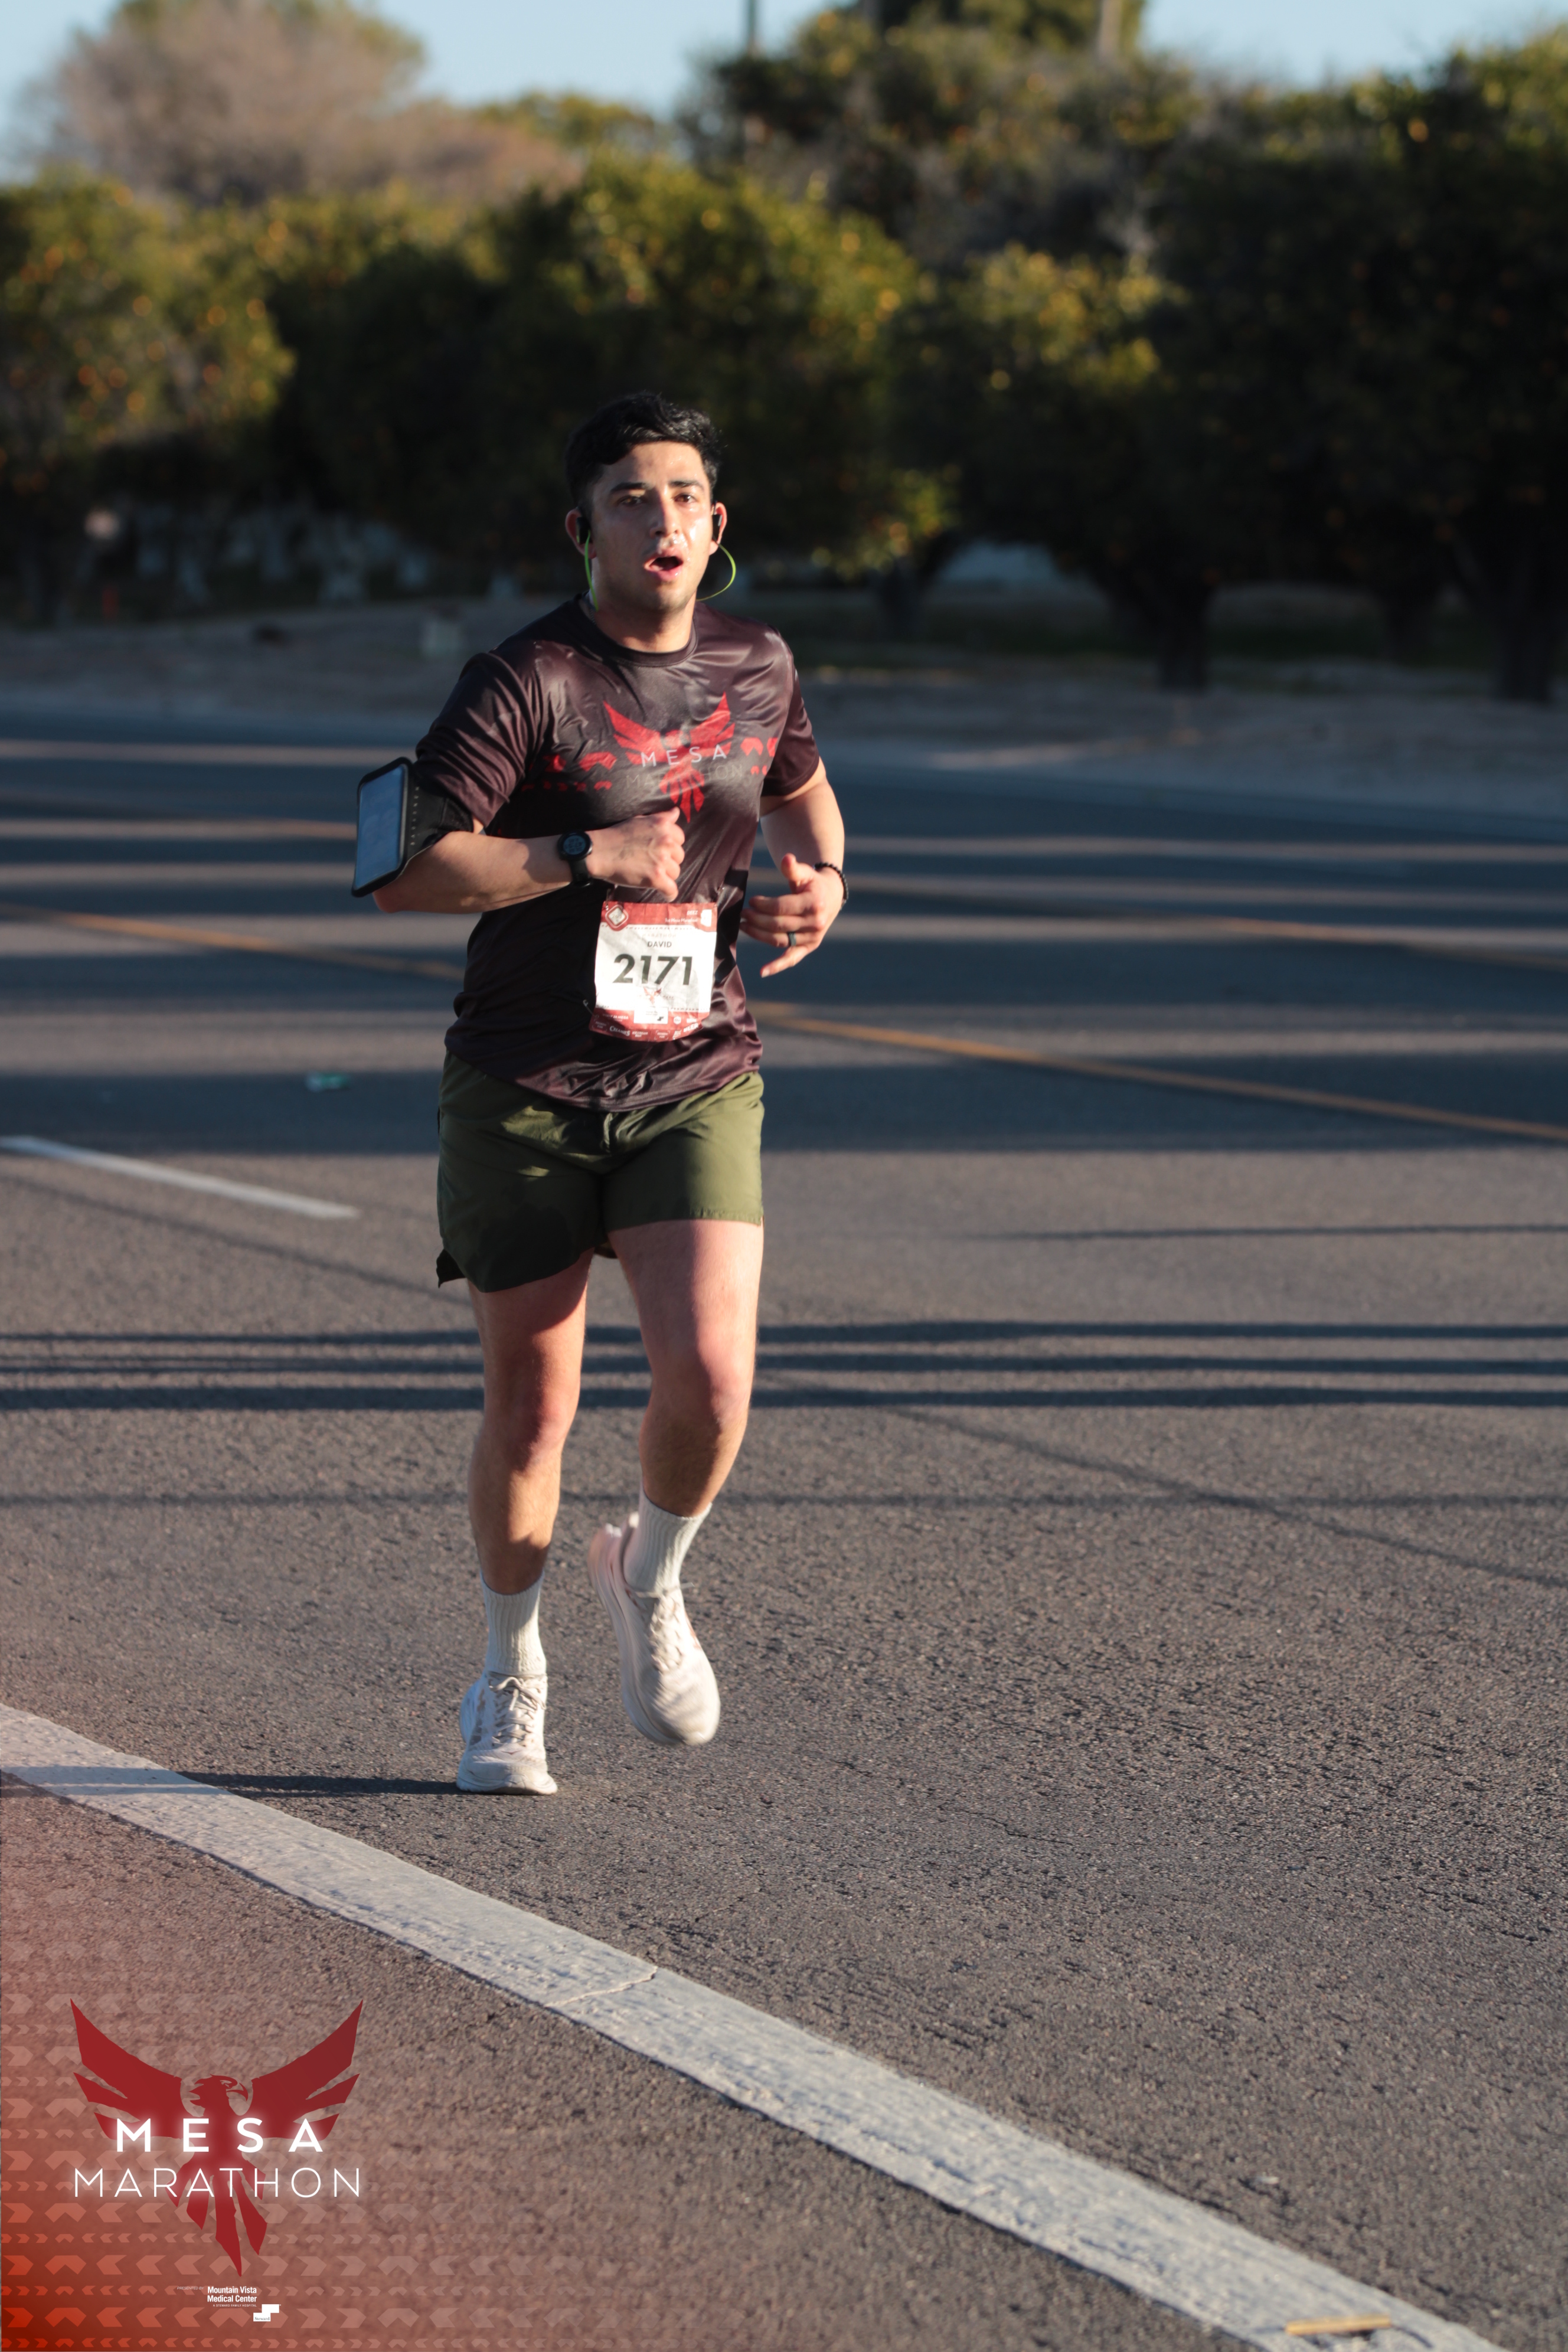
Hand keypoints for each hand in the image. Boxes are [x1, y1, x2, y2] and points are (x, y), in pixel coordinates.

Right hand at [588, 807, 683, 899]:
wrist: (600, 851)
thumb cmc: (617, 835)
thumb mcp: (640, 820)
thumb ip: (661, 818)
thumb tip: (676, 812)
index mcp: (663, 826)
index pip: (680, 838)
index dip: (671, 846)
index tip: (662, 850)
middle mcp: (665, 841)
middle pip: (679, 857)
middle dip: (670, 861)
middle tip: (654, 863)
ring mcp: (661, 860)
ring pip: (675, 872)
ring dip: (667, 876)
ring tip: (653, 875)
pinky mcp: (655, 877)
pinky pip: (671, 889)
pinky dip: (669, 893)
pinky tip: (665, 893)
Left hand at [740, 852, 843, 977]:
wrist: (830, 897)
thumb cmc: (812, 882)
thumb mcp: (804, 872)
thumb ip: (793, 867)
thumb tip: (786, 858)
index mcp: (814, 904)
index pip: (782, 907)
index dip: (764, 905)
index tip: (751, 901)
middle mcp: (816, 924)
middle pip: (778, 925)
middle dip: (757, 920)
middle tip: (743, 914)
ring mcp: (812, 938)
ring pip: (780, 940)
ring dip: (759, 935)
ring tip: (744, 926)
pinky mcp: (809, 947)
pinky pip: (791, 959)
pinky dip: (777, 966)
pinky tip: (762, 972)